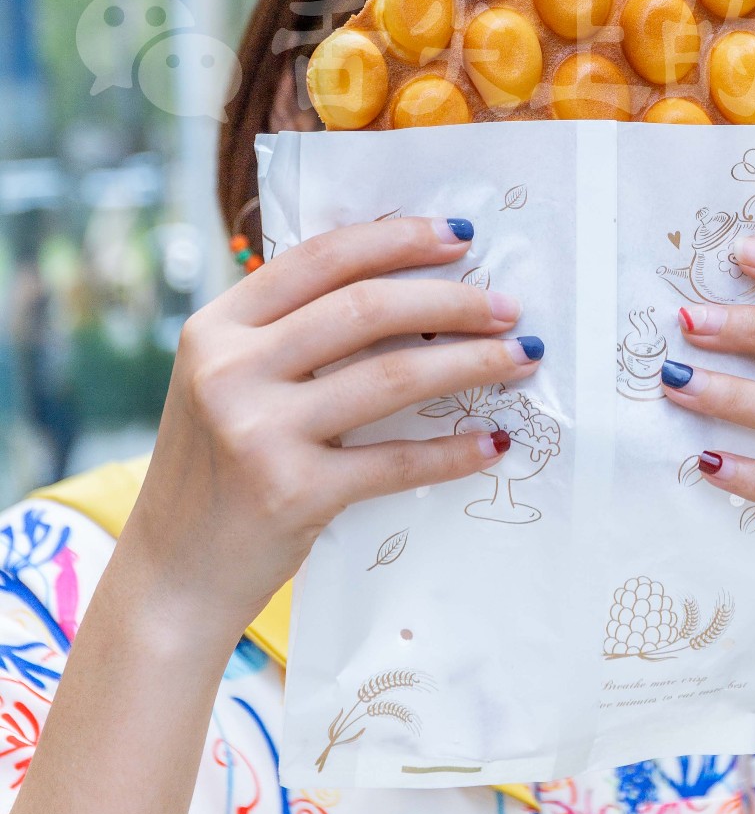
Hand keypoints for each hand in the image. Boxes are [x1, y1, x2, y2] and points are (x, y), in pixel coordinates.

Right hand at [120, 218, 536, 644]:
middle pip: (366, 307)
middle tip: (510, 307)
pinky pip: (396, 461)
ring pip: (393, 375)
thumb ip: (289, 332)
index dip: (397, 239)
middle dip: (452, 301)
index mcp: (217, 327)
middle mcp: (230, 370)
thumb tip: (407, 285)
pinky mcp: (293, 492)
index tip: (460, 237)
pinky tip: (492, 441)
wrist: (173, 576)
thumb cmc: (217, 468)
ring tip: (521, 358)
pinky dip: (453, 450)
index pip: (321, 258)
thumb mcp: (226, 381)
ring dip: (472, 363)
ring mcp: (258, 431)